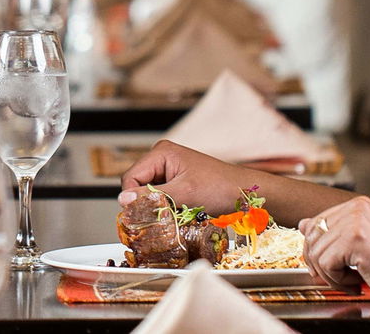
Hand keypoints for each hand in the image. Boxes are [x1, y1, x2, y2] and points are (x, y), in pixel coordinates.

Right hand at [118, 140, 241, 213]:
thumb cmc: (220, 188)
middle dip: (146, 203)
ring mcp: (169, 170)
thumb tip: (123, 200)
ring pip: (148, 194)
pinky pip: (160, 197)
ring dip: (157, 207)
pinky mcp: (176, 182)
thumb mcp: (183, 193)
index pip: (130, 177)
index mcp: (161, 153)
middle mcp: (162, 158)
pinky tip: (178, 213)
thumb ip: (152, 197)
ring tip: (174, 214)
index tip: (140, 216)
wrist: (246, 193)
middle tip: (160, 217)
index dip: (132, 198)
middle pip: (137, 185)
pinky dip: (166, 208)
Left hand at [299, 196, 369, 304]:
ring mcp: (356, 222)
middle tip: (340, 277)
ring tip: (354, 280)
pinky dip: (338, 280)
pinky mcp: (357, 240)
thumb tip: (301, 224)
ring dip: (331, 275)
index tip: (330, 267)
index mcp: (357, 205)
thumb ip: (332, 232)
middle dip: (319, 263)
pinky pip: (326, 264)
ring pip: (316, 253)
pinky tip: (357, 281)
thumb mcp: (358, 244)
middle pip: (311, 237)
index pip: (314, 224)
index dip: (315, 250)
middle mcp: (356, 208)